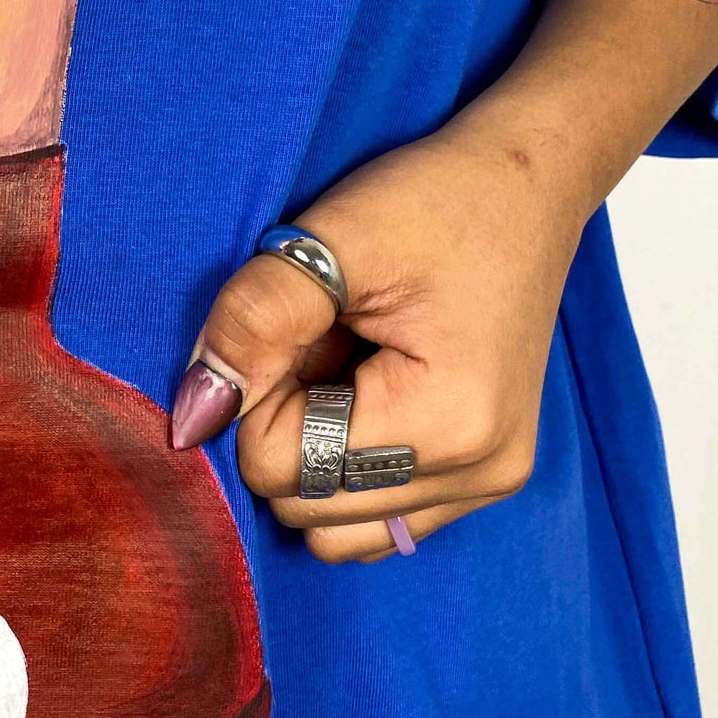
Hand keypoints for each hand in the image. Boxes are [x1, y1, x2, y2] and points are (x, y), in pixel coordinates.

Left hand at [172, 111, 588, 562]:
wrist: (525, 186)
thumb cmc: (436, 201)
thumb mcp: (331, 240)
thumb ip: (251, 323)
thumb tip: (192, 417)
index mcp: (448, 423)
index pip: (279, 468)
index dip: (260, 392)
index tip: (301, 327)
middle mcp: (478, 475)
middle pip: (301, 508)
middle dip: (285, 424)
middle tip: (324, 340)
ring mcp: (486, 487)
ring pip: (331, 531)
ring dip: (311, 453)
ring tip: (347, 367)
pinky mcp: (482, 482)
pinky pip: (374, 523)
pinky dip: (346, 469)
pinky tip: (372, 395)